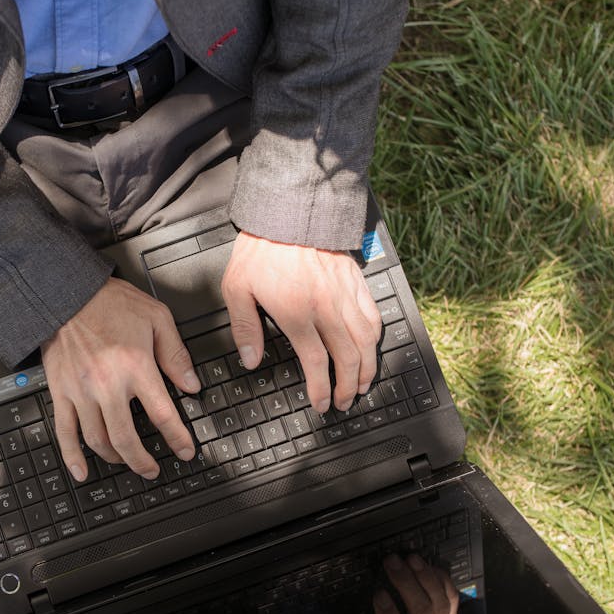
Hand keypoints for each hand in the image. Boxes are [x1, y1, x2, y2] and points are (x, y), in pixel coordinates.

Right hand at [41, 278, 200, 481]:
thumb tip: (191, 385)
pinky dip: (72, 456)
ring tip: (127, 462)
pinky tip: (82, 472)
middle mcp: (108, 385)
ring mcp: (81, 392)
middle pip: (126, 438)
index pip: (162, 415)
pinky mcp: (61, 392)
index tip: (185, 450)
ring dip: (116, 458)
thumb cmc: (111, 302)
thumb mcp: (157, 318)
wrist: (67, 293)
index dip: (177, 438)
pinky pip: (64, 432)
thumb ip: (176, 355)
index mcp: (136, 367)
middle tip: (153, 469)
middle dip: (143, 461)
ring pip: (98, 440)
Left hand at [221, 232, 381, 412]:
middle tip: (343, 402)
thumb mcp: (237, 288)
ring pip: (366, 341)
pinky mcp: (356, 281)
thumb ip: (245, 328)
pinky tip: (372, 349)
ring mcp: (345, 294)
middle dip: (347, 387)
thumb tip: (251, 360)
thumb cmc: (261, 248)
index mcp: (297, 314)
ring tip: (362, 385)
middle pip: (348, 359)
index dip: (321, 389)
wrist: (289, 209)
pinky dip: (375, 338)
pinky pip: (373, 316)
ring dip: (366, 368)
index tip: (320, 404)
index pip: (317, 363)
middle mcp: (326, 308)